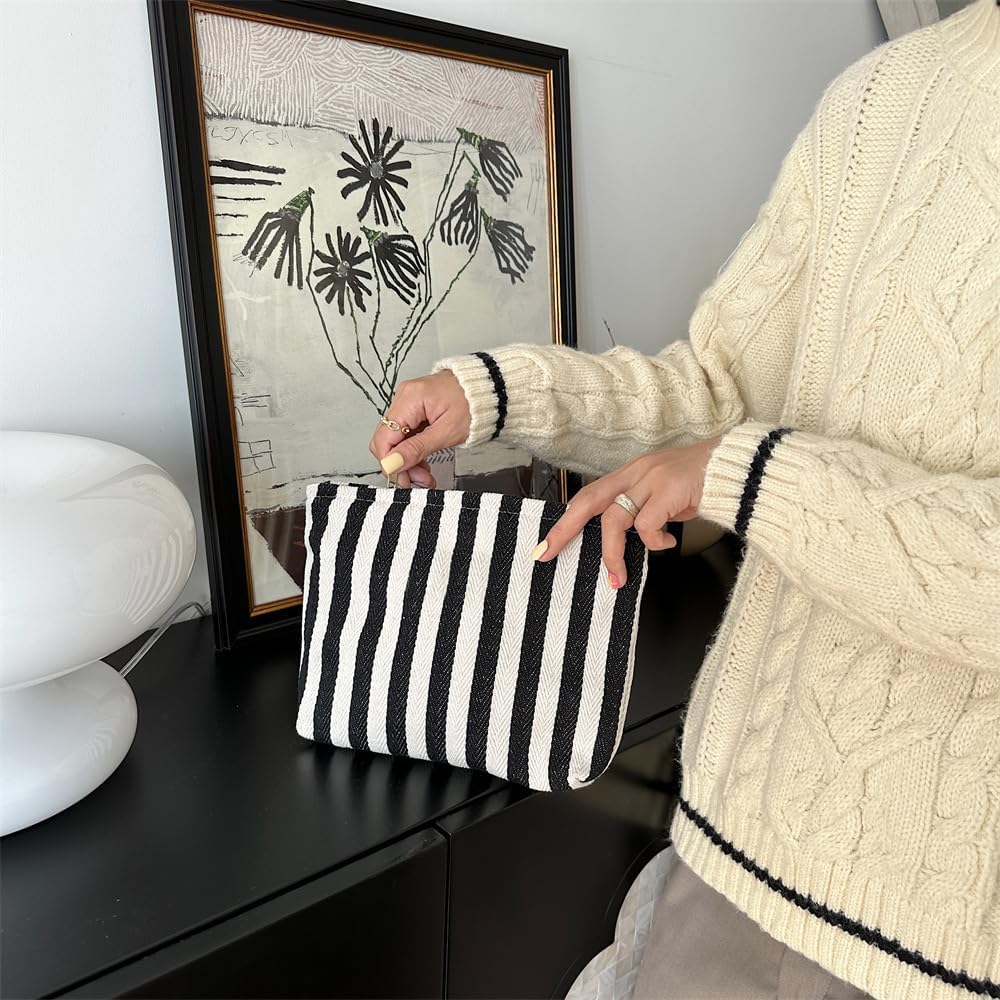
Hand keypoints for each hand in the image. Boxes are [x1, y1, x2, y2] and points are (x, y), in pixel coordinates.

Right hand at [369, 370, 471, 487]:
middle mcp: (404, 397)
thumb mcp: (447, 432)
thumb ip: (417, 449)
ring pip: (396, 441)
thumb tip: (391, 463)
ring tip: (425, 475)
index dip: (391, 463)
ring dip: (408, 461)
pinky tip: (424, 462)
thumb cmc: (475, 404)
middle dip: (401, 464)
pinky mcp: (414, 410)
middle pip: (387, 440)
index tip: (404, 480)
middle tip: (420, 480)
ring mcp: (408, 403)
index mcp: (410, 398)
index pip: (384, 438)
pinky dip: (413, 451)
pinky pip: (405, 435)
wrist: (489, 390)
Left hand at [535, 438, 720, 587]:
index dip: (567, 518)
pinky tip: (667, 544)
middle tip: (547, 553)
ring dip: (612, 553)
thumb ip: (645, 508)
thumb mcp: (666, 494)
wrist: (740, 466)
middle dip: (565, 529)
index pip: (589, 494)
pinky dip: (653, 542)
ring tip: (617, 577)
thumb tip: (633, 536)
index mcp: (632, 472)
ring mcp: (652, 479)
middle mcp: (637, 471)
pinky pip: (647, 525)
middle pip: (588, 500)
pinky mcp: (670, 490)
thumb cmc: (704, 482)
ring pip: (614, 519)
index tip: (548, 542)